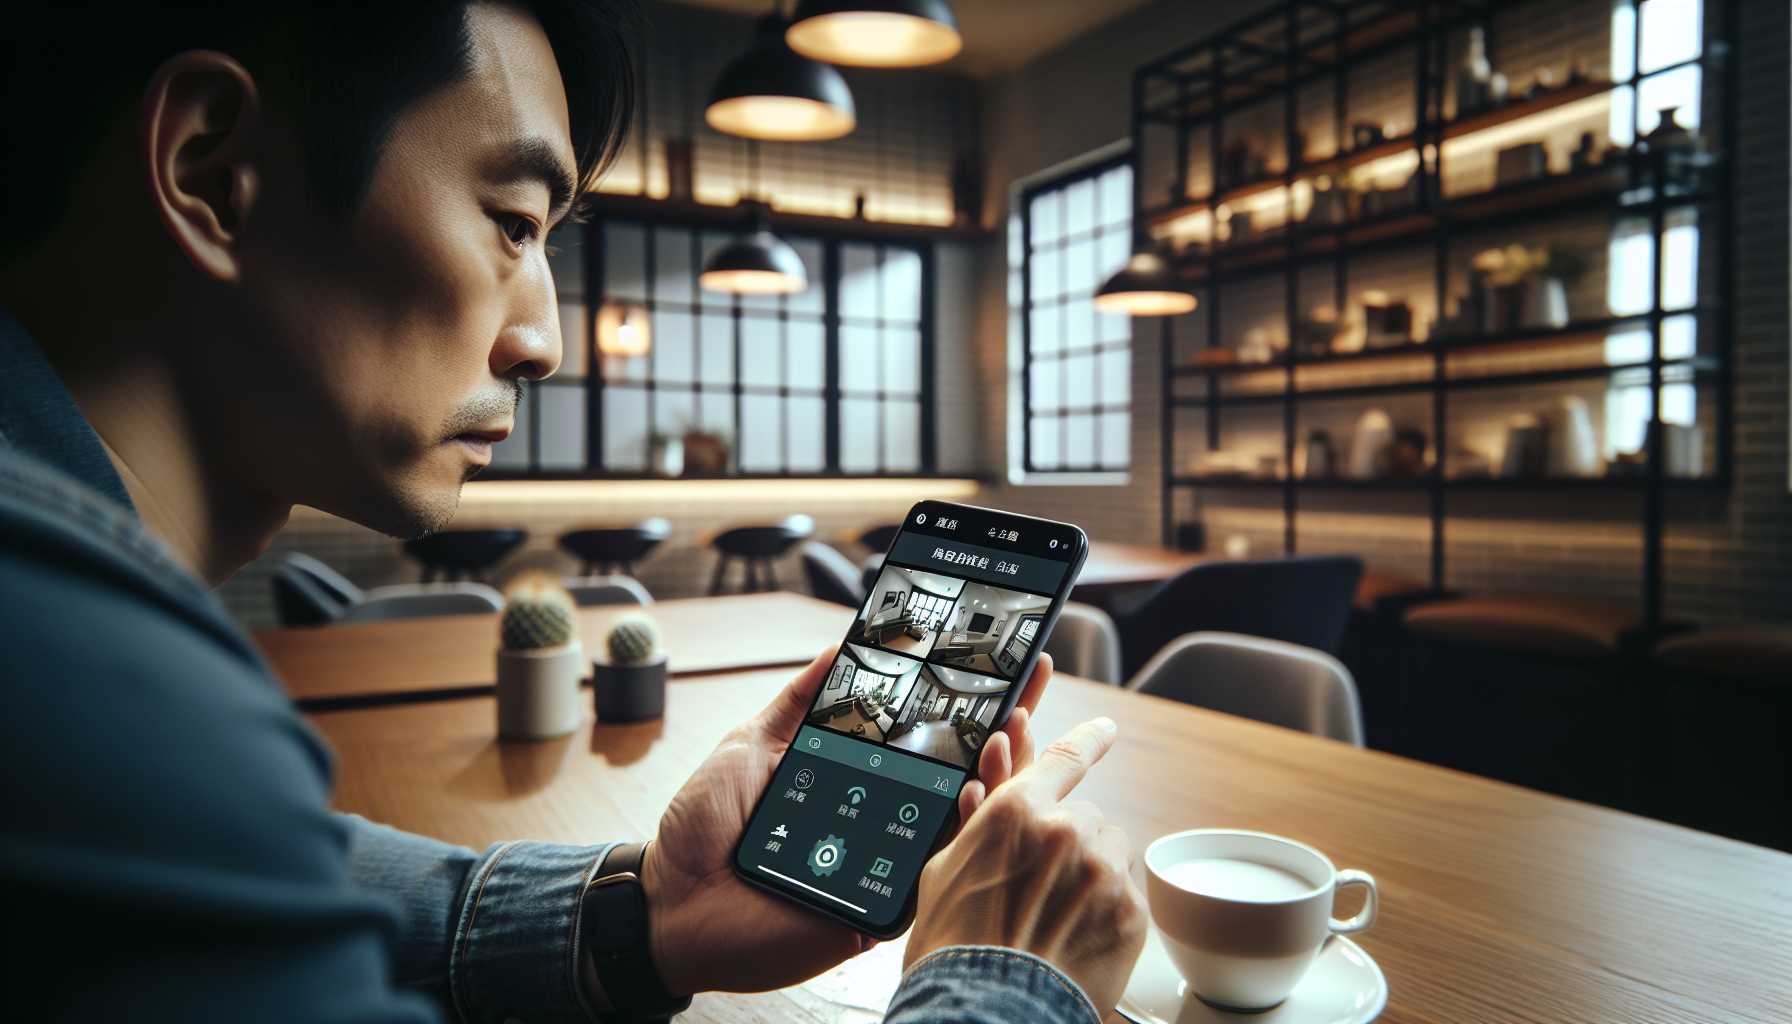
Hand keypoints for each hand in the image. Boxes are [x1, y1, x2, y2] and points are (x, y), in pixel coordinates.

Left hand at [641, 649, 1057, 994]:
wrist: (668, 900)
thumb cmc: (702, 829)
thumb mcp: (751, 744)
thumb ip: (798, 701)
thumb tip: (839, 648)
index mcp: (860, 780)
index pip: (930, 738)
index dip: (974, 703)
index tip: (1013, 661)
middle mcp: (884, 820)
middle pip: (966, 774)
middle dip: (1009, 728)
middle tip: (1027, 686)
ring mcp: (888, 862)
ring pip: (966, 822)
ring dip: (999, 773)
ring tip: (1008, 729)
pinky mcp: (883, 906)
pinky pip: (935, 872)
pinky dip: (962, 831)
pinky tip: (973, 791)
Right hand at [903, 717, 1147, 1015]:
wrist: (985, 1008)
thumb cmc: (954, 947)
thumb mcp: (946, 870)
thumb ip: (979, 824)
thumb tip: (987, 793)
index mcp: (1016, 810)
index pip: (1066, 757)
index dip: (1088, 739)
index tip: (1104, 731)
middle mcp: (1066, 829)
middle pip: (1084, 818)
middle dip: (1068, 842)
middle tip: (1041, 884)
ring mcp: (1103, 870)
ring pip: (1110, 852)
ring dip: (1092, 872)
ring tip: (1058, 913)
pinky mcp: (1129, 910)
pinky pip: (1126, 892)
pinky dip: (1107, 909)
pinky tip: (1076, 933)